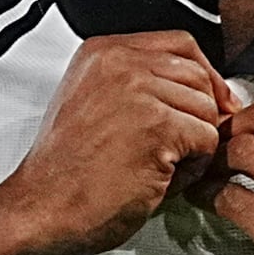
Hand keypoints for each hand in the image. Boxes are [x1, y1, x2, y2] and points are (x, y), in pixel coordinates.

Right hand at [0, 31, 232, 254]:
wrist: (42, 210)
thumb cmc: (67, 174)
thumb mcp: (93, 105)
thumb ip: (137, 86)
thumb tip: (198, 90)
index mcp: (102, 53)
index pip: (179, 44)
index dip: (203, 75)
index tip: (211, 101)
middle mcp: (119, 62)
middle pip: (198, 74)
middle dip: (201, 114)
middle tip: (181, 147)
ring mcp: (137, 91)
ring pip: (207, 107)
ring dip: (197, 144)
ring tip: (164, 166)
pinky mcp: (155, 125)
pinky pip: (207, 138)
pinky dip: (194, 167)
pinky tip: (164, 178)